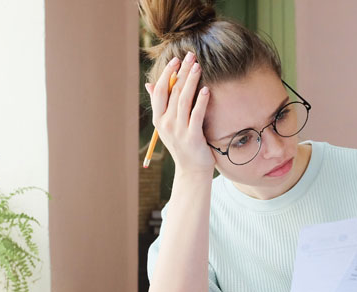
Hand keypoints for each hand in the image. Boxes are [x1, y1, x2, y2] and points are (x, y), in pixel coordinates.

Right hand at [145, 52, 215, 175]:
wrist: (192, 170)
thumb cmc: (182, 144)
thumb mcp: (167, 125)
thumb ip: (160, 104)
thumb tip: (149, 84)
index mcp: (159, 119)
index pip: (160, 91)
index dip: (167, 74)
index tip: (176, 60)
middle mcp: (166, 123)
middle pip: (173, 92)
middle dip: (181, 72)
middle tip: (191, 56)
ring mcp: (179, 130)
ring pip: (184, 100)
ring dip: (191, 82)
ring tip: (198, 67)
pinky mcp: (192, 137)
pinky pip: (196, 115)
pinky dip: (201, 101)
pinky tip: (206, 89)